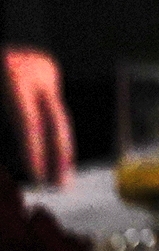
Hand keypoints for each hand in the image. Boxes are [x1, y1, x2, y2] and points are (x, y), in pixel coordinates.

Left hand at [4, 47, 69, 189]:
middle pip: (55, 118)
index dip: (35, 154)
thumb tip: (14, 167)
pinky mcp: (45, 68)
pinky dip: (48, 127)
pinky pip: (49, 103)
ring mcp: (44, 66)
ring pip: (55, 112)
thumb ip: (4, 134)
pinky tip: (48, 150)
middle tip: (61, 185)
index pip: (30, 122)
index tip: (38, 179)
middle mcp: (37, 68)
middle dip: (59, 156)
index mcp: (16, 75)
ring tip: (58, 175)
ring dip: (56, 144)